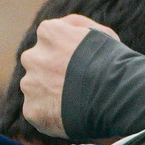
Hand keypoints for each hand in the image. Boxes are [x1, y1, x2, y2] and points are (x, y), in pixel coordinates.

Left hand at [18, 15, 117, 135]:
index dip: (67, 55)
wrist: (114, 94)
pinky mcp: (32, 111)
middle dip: (53, 74)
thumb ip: (76, 27)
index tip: (82, 65)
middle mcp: (32, 56)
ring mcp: (30, 85)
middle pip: (39, 65)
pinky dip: (52, 117)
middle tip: (78, 86)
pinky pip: (40, 114)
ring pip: (37, 90)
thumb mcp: (100, 32)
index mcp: (48, 32)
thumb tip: (63, 28)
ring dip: (51, 96)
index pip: (50, 41)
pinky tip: (72, 117)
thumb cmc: (113, 62)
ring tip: (78, 104)